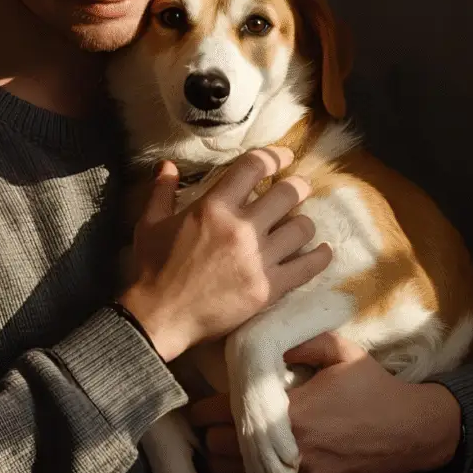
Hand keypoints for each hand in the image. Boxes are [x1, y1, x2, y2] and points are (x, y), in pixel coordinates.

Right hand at [118, 147, 332, 361]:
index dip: (275, 156)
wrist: (162, 316)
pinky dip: (320, 257)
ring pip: (302, 227)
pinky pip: (307, 267)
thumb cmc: (153, 268)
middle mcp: (242, 227)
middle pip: (288, 194)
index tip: (285, 157)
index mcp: (214, 206)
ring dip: (304, 221)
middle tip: (299, 189)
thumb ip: (162, 190)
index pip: (254, 167)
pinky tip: (323, 251)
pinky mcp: (269, 288)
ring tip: (301, 223)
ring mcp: (259, 259)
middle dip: (298, 187)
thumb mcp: (150, 223)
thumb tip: (168, 165)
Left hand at [188, 332, 462, 472]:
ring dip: (226, 460)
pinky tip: (243, 464)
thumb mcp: (340, 351)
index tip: (196, 406)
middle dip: (213, 435)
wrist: (412, 430)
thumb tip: (264, 342)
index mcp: (294, 411)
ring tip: (218, 444)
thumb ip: (300, 343)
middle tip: (206, 423)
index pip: (229, 414)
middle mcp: (293, 447)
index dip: (206, 410)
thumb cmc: (374, 386)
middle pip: (226, 449)